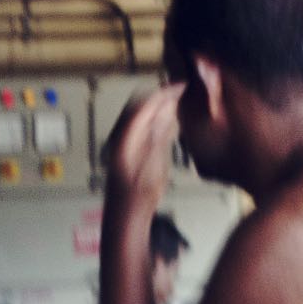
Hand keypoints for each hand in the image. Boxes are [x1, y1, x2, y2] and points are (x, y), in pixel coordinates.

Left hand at [103, 83, 181, 209]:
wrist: (125, 217)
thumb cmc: (136, 199)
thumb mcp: (153, 167)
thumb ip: (158, 138)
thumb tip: (165, 112)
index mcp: (124, 140)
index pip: (142, 105)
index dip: (162, 93)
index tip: (179, 86)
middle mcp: (121, 138)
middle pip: (139, 104)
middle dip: (160, 94)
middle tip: (181, 88)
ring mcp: (125, 143)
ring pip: (142, 114)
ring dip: (159, 105)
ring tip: (179, 98)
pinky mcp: (131, 150)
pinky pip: (144, 126)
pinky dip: (158, 117)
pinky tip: (171, 116)